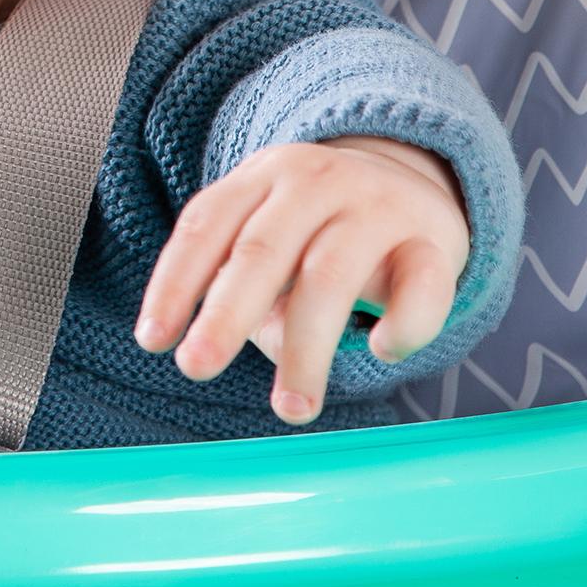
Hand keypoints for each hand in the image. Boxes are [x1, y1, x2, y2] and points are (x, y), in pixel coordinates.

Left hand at [133, 136, 469, 425]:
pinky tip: (380, 350)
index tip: (152, 339)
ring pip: (331, 277)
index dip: (175, 282)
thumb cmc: (320, 229)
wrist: (413, 181)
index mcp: (261, 177)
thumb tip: (252, 343)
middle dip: (225, 315)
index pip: (206, 224)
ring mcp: (375, 207)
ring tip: (290, 409)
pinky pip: (421, 286)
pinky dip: (401, 325)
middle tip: (195, 367)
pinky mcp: (433, 241)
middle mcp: (313, 184)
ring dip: (306, 349)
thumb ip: (253, 293)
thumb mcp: (273, 242)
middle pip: (262, 251)